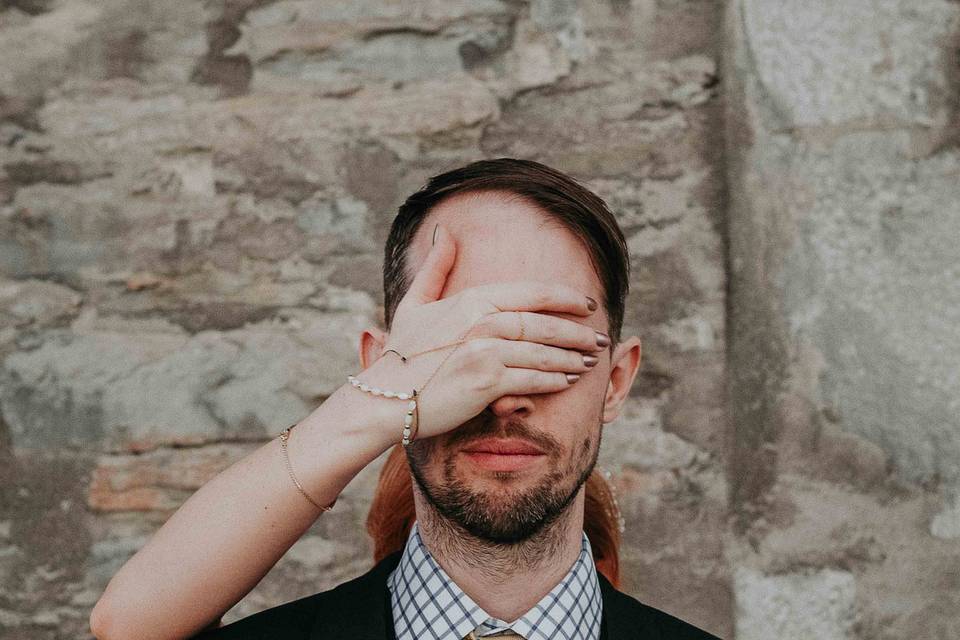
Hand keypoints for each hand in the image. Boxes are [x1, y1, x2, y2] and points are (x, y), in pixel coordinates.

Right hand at [359, 224, 607, 440]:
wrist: (385, 399)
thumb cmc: (401, 355)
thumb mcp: (415, 304)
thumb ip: (436, 268)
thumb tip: (445, 233)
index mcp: (471, 300)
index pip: (531, 293)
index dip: (564, 298)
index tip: (586, 305)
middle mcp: (481, 321)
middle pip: (544, 323)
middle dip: (577, 332)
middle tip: (599, 339)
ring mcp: (484, 351)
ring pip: (543, 352)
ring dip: (571, 358)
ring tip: (588, 362)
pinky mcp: (486, 383)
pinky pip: (532, 380)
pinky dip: (553, 381)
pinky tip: (567, 382)